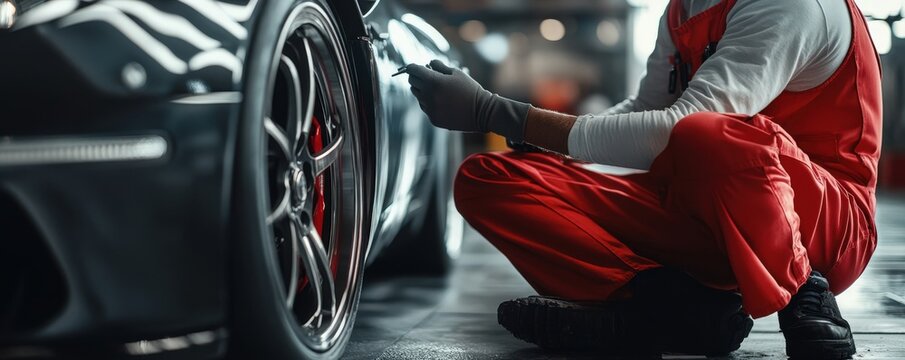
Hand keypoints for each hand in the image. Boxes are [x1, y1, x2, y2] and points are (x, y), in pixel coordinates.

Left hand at [406, 60, 531, 141]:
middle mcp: (429, 96)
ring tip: (436, 89)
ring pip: (417, 95)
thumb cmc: (470, 89)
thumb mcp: (457, 72)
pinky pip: (424, 107)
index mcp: (434, 82)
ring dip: (422, 90)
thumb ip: (439, 66)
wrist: (481, 112)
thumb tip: (428, 63)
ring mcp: (430, 109)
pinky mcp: (433, 119)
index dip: (412, 67)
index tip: (413, 66)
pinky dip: (428, 102)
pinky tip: (441, 101)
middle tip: (425, 76)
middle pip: (412, 82)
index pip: (413, 70)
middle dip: (416, 77)